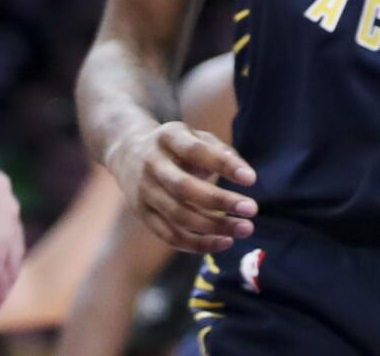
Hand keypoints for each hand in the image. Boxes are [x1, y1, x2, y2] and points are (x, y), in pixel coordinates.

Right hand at [108, 119, 257, 254]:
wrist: (127, 151)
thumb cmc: (174, 145)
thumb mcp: (193, 136)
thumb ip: (220, 151)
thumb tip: (246, 175)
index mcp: (168, 137)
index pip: (196, 151)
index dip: (223, 165)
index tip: (251, 179)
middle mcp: (152, 164)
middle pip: (185, 188)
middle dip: (220, 201)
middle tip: (252, 209)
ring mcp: (144, 192)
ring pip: (179, 217)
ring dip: (214, 227)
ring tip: (244, 228)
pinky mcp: (143, 215)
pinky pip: (170, 236)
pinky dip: (198, 244)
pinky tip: (224, 242)